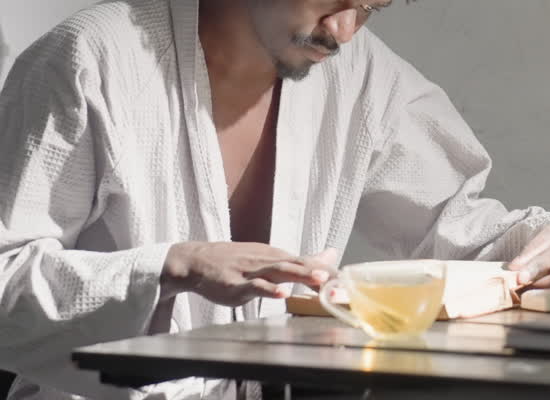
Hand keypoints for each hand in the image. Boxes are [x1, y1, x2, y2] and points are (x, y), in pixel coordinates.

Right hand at [162, 242, 338, 305]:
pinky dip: (268, 290)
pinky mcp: (235, 284)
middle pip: (300, 265)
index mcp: (279, 257)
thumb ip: (301, 261)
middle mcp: (269, 260)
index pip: (310, 263)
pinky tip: (282, 294)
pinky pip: (254, 286)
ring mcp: (252, 271)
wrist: (198, 260)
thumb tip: (330, 255)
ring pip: (280, 272)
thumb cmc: (237, 262)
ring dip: (301, 275)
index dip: (330, 272)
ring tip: (320, 279)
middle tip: (343, 280)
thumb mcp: (271, 258)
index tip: (351, 282)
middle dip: (322, 273)